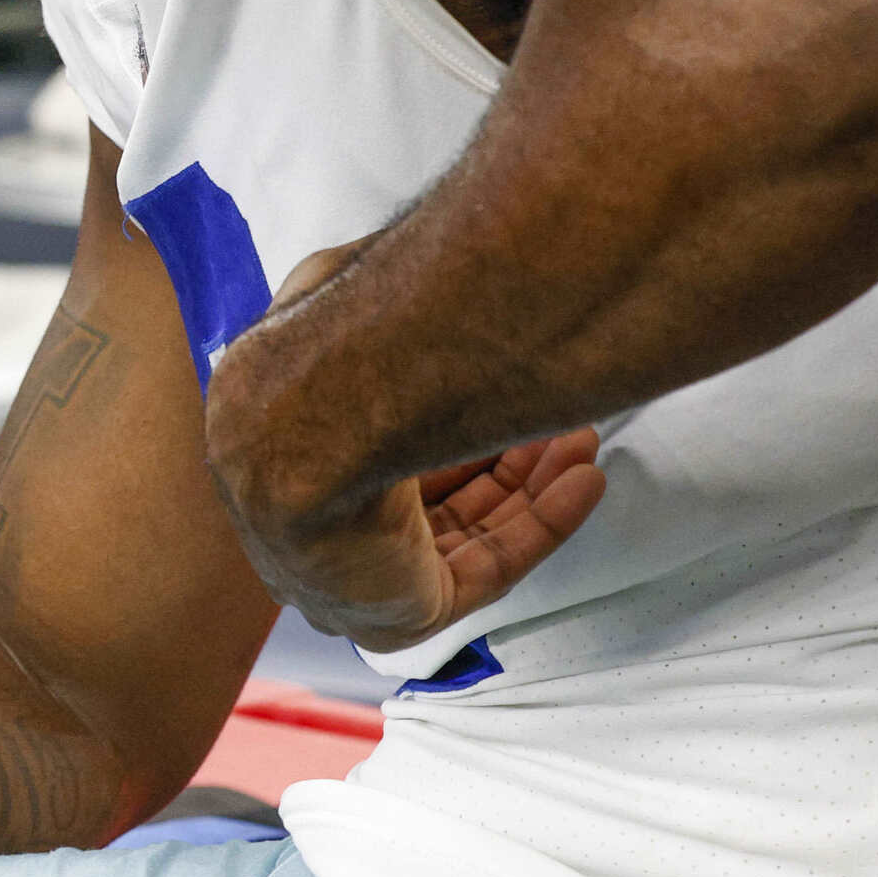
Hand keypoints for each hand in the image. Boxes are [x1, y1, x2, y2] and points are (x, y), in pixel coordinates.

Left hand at [212, 240, 604, 650]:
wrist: (301, 426)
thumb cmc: (301, 360)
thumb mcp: (324, 297)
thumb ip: (358, 294)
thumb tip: (390, 264)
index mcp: (293, 454)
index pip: (382, 451)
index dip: (449, 421)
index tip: (502, 391)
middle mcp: (319, 522)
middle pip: (430, 496)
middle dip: (503, 455)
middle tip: (556, 420)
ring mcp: (356, 573)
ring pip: (465, 530)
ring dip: (531, 485)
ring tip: (582, 443)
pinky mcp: (400, 612)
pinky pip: (488, 570)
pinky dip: (543, 525)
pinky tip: (583, 478)